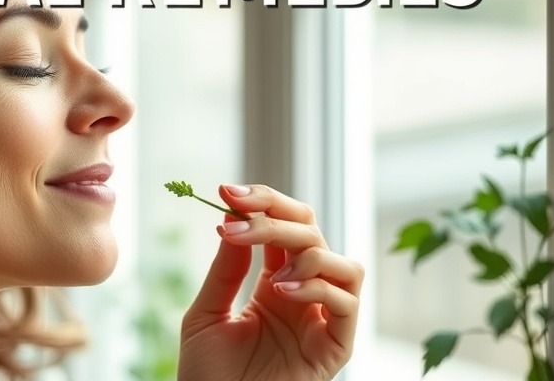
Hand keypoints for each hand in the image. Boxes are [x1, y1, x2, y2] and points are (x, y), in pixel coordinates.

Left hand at [178, 184, 363, 380]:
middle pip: (313, 234)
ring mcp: (322, 320)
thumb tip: (238, 218)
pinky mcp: (336, 347)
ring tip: (268, 271)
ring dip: (306, 252)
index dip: (262, 203)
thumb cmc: (207, 375)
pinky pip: (347, 304)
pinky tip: (279, 291)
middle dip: (278, 216)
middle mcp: (304, 295)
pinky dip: (318, 288)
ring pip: (342, 264)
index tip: (227, 191)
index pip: (284, 227)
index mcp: (274, 283)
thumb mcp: (206, 313)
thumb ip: (226, 269)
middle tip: (238, 212)